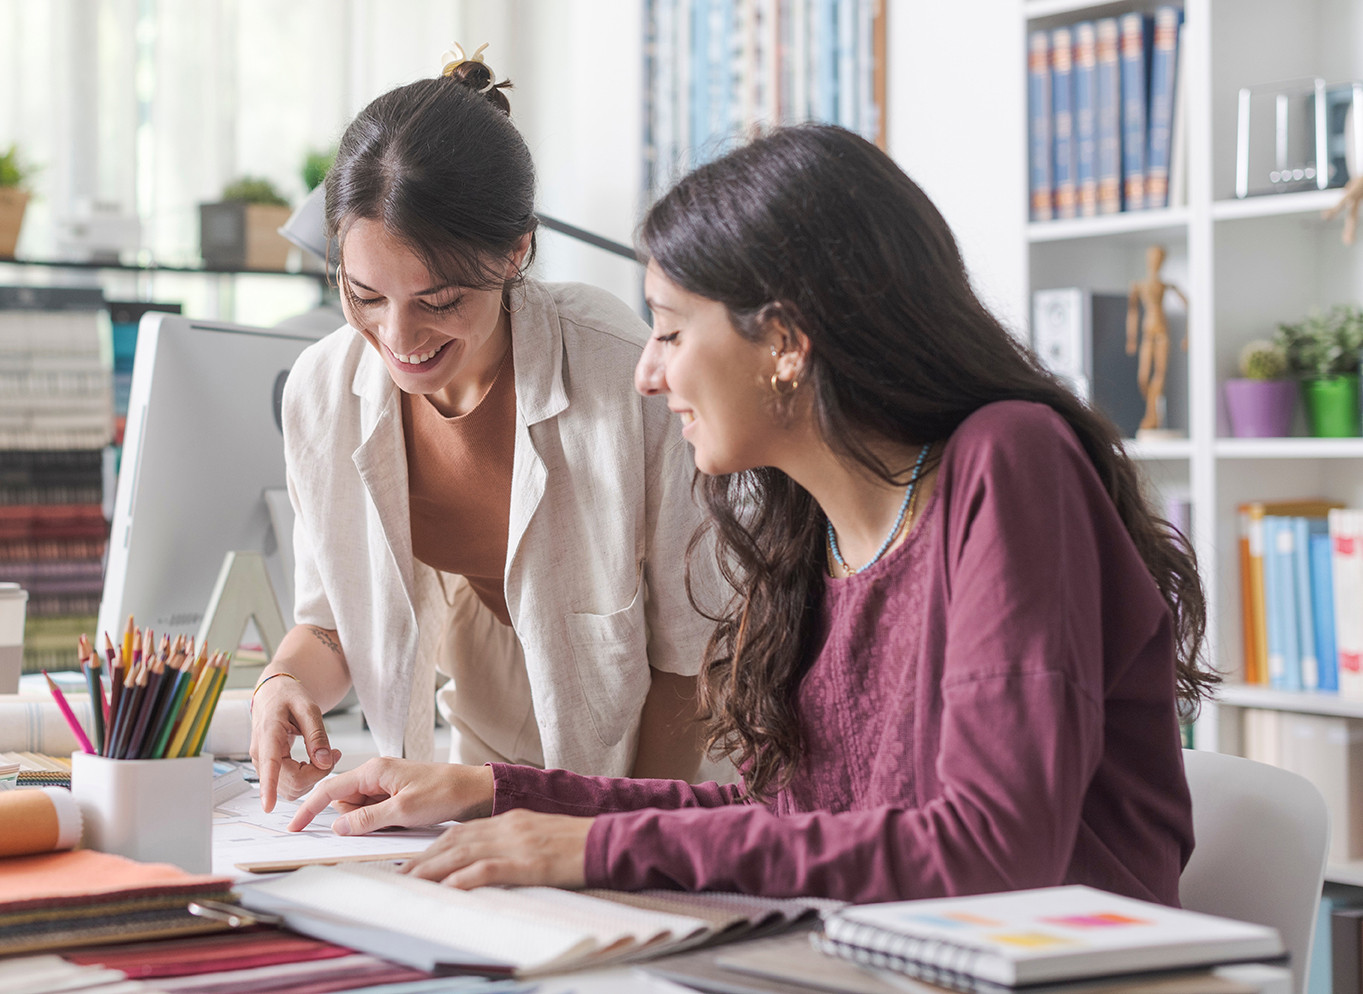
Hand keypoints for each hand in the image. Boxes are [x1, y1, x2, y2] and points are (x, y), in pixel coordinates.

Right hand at [249, 674, 339, 812]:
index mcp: (268, 734)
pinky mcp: (268, 768)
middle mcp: (260, 753)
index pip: (269, 765)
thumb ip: (317, 735)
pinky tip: (313, 761)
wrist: (273, 693)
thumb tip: (324, 762)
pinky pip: (288, 784)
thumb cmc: (287, 696)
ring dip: (311, 778)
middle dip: (316, 774)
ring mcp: (262, 763)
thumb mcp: (309, 708)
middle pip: (289, 782)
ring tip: (324, 754)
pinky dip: (305, 777)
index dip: (268, 787)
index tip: (268, 806)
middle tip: (333, 754)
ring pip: (289, 788)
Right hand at [287, 757, 494, 832]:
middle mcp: (377, 774)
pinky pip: (376, 813)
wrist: (475, 791)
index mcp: (374, 770)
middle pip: (343, 802)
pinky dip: (381, 822)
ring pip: (359, 810)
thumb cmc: (445, 793)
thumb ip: (367, 819)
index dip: (309, 809)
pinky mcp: (396, 795)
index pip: (329, 789)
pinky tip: (402, 822)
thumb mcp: (403, 811)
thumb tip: (337, 827)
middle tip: (384, 823)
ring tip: (400, 821)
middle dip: (351, 820)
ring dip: (369, 823)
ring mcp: (386, 785)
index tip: (294, 828)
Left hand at [400, 809, 592, 888]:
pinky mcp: (528, 863)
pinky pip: (489, 870)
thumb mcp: (541, 834)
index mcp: (510, 819)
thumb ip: (515, 840)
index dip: (435, 846)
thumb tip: (490, 858)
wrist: (608, 839)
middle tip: (403, 874)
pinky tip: (449, 889)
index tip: (416, 860)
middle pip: (456, 841)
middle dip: (426, 858)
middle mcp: (508, 827)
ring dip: (434, 870)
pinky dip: (465, 879)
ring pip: (464, 854)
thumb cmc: (578, 842)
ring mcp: (517, 844)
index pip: (463, 831)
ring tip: (413, 882)